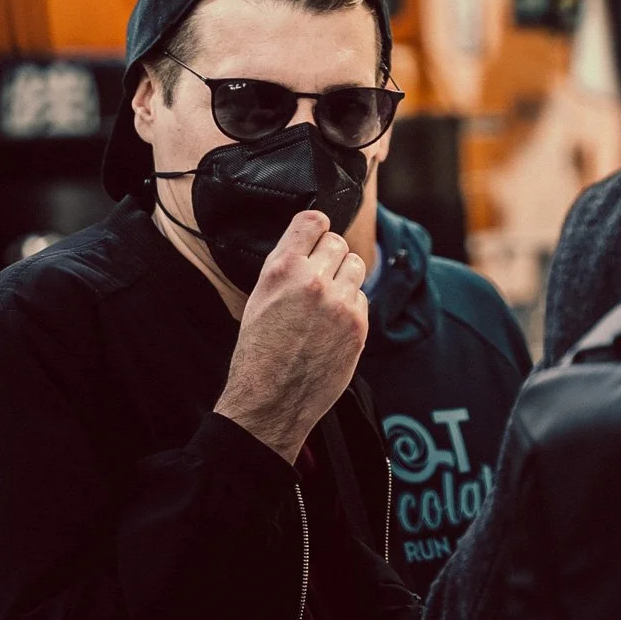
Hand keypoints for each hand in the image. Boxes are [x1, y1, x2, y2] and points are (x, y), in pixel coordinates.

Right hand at [214, 210, 368, 463]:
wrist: (271, 399)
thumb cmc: (258, 350)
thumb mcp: (259, 296)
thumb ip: (287, 266)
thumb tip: (311, 242)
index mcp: (282, 268)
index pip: (312, 220)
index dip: (316, 226)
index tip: (316, 233)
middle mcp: (313, 280)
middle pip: (337, 241)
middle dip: (329, 254)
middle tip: (318, 274)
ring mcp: (339, 303)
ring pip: (356, 265)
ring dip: (345, 275)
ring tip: (328, 297)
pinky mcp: (358, 326)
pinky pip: (362, 297)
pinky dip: (351, 305)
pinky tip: (332, 323)